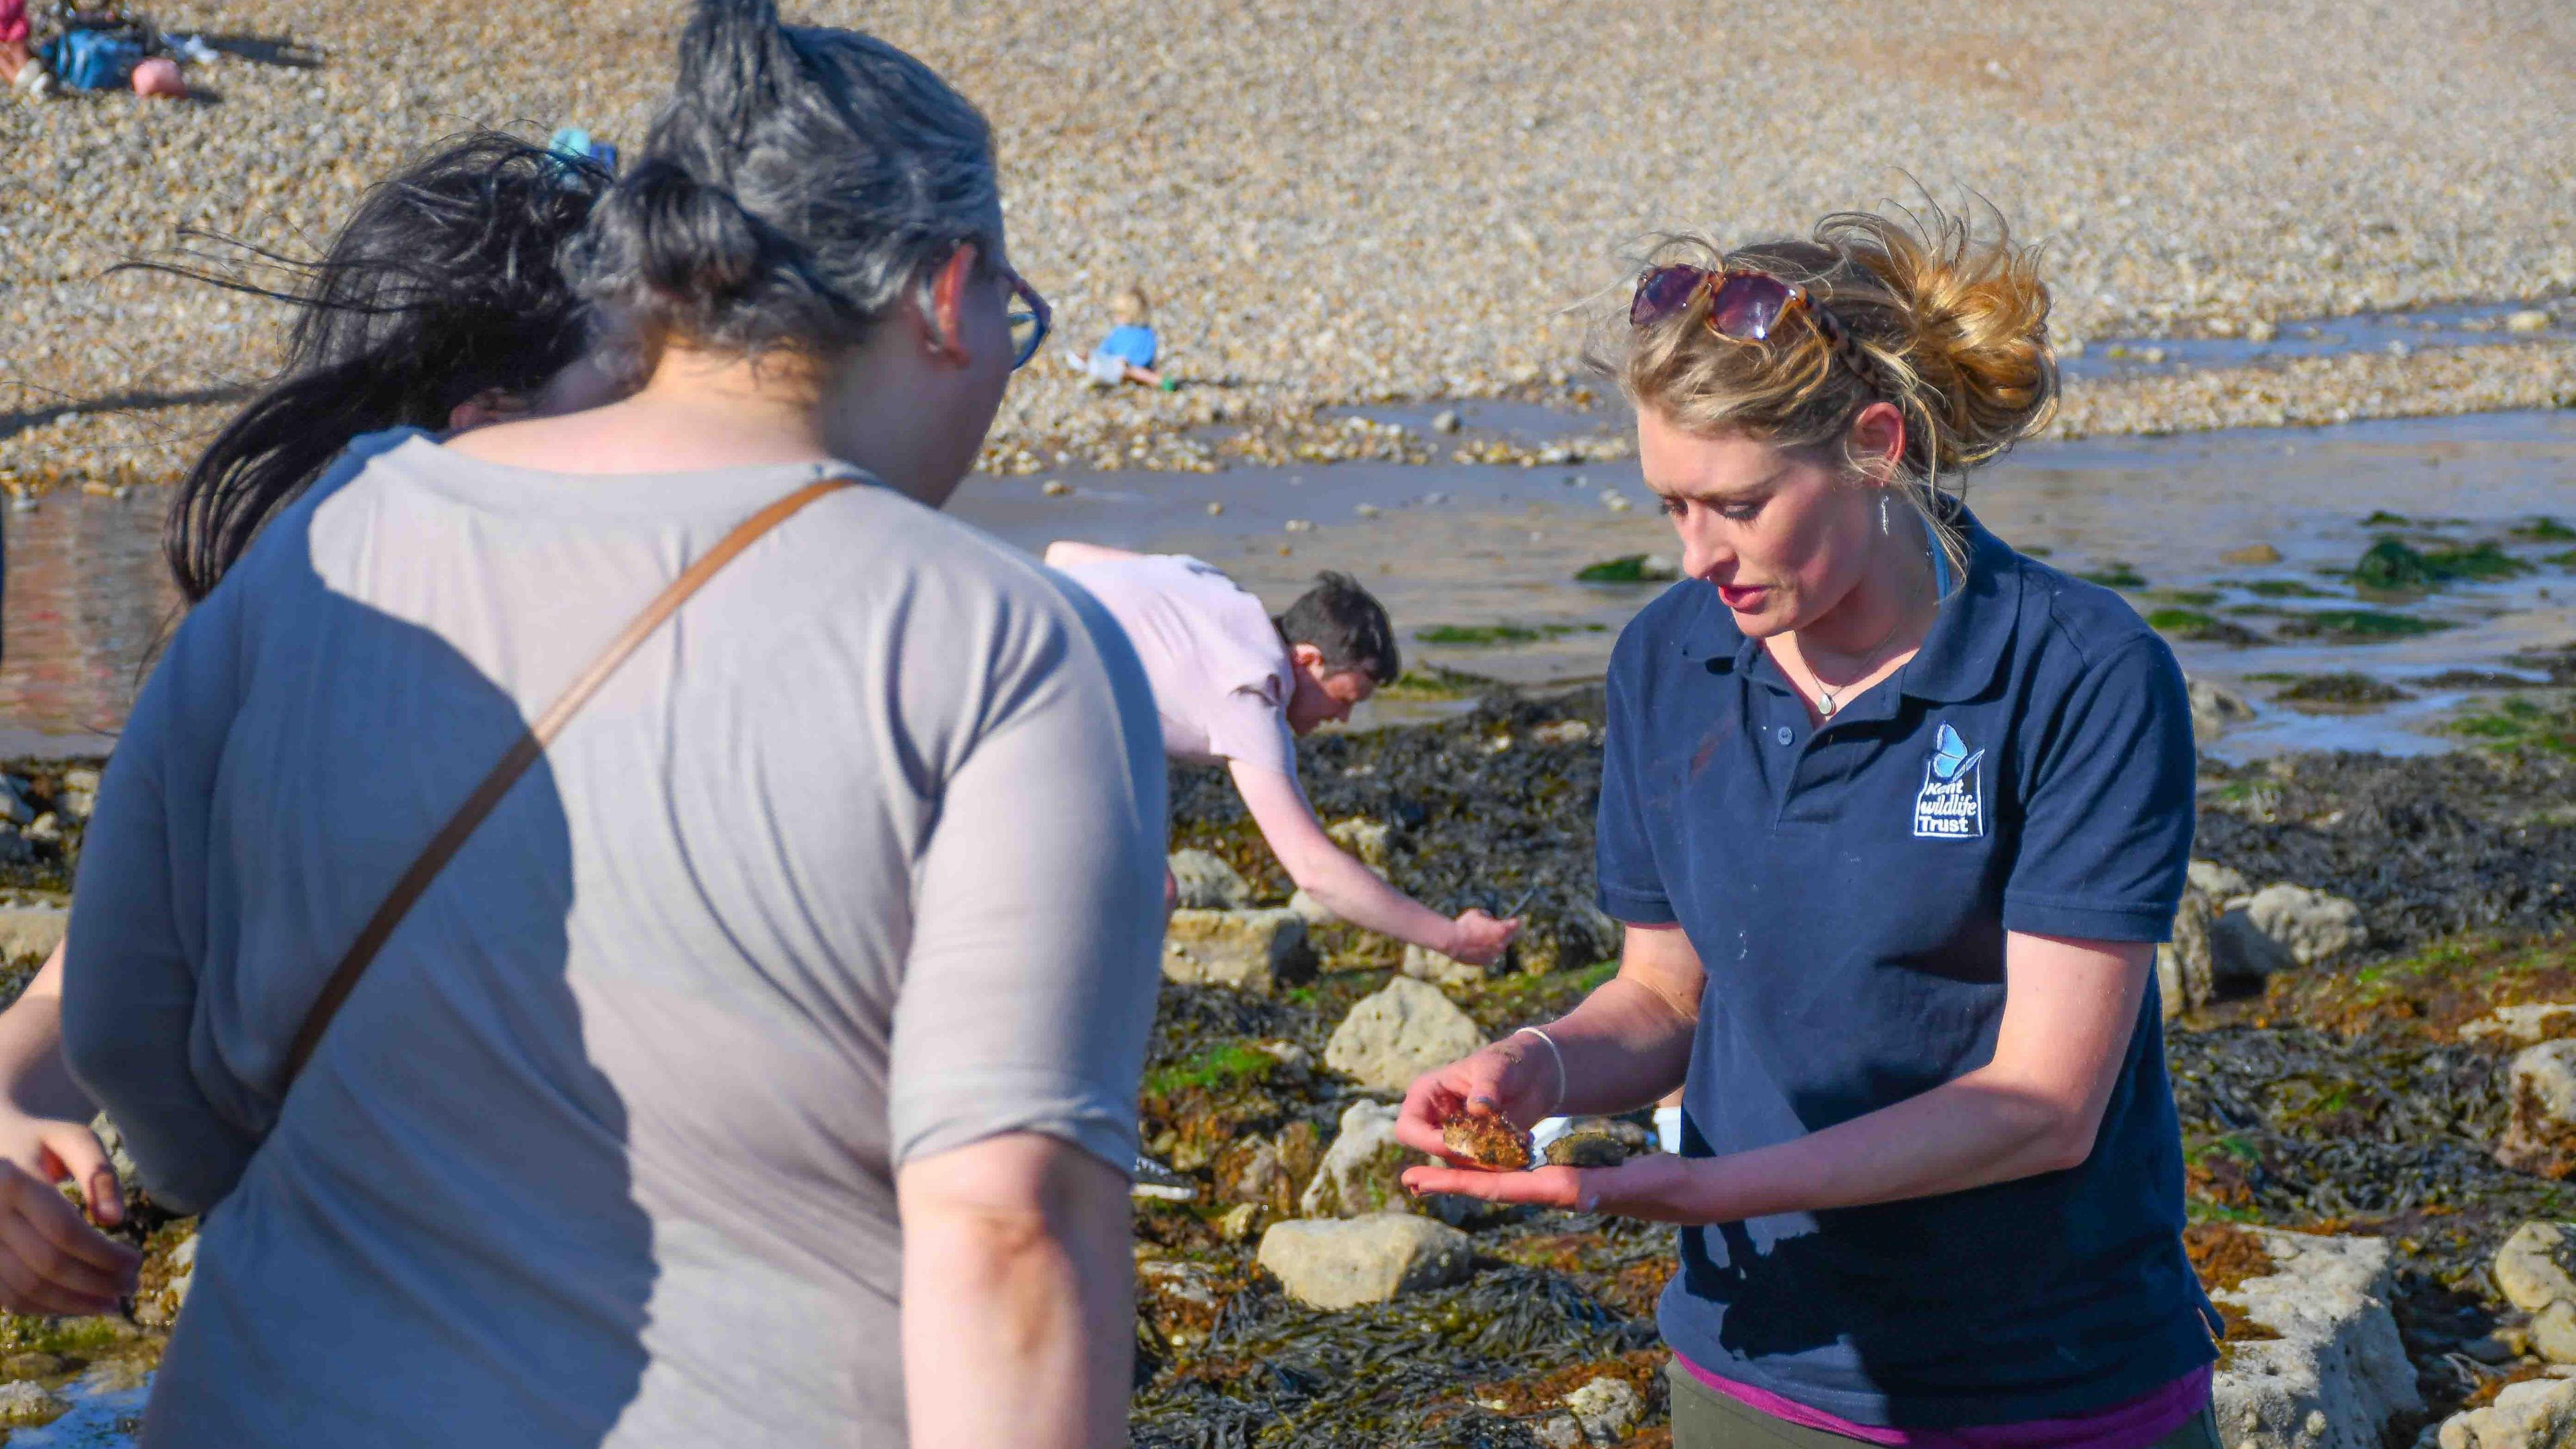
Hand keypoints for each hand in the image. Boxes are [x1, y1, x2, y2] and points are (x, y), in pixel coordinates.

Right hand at [0, 1106, 136, 1315]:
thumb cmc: (38, 1140)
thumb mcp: (73, 1139)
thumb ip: (99, 1173)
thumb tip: (114, 1220)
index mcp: (11, 1179)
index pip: (66, 1231)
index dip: (105, 1255)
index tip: (137, 1262)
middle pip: (47, 1264)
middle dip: (95, 1283)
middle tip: (131, 1288)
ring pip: (24, 1288)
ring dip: (72, 1304)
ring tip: (110, 1305)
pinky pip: (5, 1296)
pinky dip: (43, 1307)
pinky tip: (75, 1304)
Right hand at [1392, 1037, 1558, 1163]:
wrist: (1531, 1075)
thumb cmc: (1505, 1063)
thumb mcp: (1496, 1068)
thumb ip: (1487, 1087)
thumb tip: (1477, 1107)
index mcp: (1426, 1095)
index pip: (1408, 1128)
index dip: (1428, 1141)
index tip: (1460, 1144)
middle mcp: (1433, 1119)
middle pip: (1428, 1151)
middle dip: (1457, 1155)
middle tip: (1490, 1151)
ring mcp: (1452, 1137)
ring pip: (1453, 1163)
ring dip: (1479, 1161)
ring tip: (1508, 1145)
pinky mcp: (1471, 1150)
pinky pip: (1474, 1168)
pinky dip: (1491, 1165)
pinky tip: (1513, 1152)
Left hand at [1401, 1151, 1717, 1223]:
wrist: (1681, 1192)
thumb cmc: (1661, 1185)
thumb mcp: (1631, 1182)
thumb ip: (1604, 1187)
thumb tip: (1576, 1195)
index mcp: (1558, 1189)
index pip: (1498, 1187)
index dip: (1459, 1182)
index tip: (1423, 1178)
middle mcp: (1551, 1191)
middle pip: (1489, 1187)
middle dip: (1449, 1182)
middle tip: (1407, 1179)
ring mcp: (1558, 1186)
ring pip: (1501, 1181)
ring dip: (1465, 1177)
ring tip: (1431, 1170)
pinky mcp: (1568, 1177)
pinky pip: (1521, 1175)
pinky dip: (1493, 1169)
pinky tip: (1482, 1165)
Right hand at [1442, 910, 1520, 966]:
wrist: (1453, 942)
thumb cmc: (1464, 924)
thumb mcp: (1476, 913)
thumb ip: (1487, 916)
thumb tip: (1489, 920)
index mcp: (1502, 929)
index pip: (1516, 924)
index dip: (1514, 921)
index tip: (1513, 921)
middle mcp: (1502, 943)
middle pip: (1510, 937)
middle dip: (1505, 933)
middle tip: (1496, 929)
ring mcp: (1495, 954)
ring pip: (1499, 947)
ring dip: (1495, 942)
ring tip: (1483, 937)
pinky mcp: (1487, 962)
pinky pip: (1491, 955)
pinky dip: (1487, 952)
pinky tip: (1478, 947)